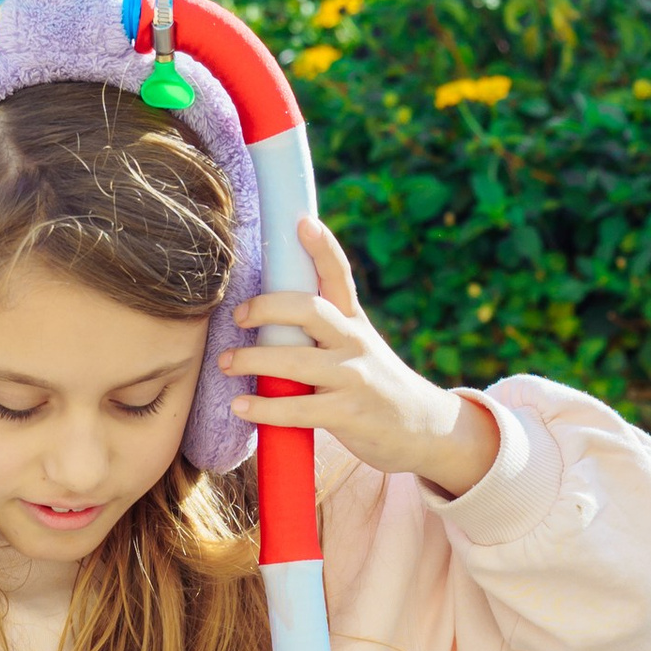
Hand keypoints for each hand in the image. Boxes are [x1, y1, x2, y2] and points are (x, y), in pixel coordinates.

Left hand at [225, 218, 499, 496]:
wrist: (423, 429)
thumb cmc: (375, 384)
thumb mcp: (358, 346)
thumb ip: (325, 328)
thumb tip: (271, 311)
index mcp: (354, 321)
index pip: (339, 276)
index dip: (322, 247)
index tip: (302, 222)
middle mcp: (355, 342)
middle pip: (309, 310)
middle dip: (267, 307)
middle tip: (237, 315)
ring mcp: (353, 378)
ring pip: (295, 362)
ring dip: (253, 359)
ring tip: (226, 362)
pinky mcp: (348, 414)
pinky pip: (297, 409)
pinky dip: (264, 408)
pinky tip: (241, 406)